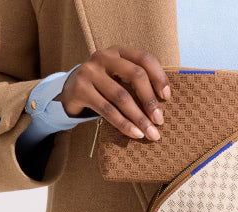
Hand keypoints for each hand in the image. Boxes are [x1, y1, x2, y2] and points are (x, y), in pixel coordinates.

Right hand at [55, 45, 171, 140]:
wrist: (70, 90)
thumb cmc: (104, 85)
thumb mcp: (120, 76)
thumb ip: (137, 81)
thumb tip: (163, 104)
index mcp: (119, 51)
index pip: (145, 58)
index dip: (159, 77)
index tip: (167, 97)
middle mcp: (103, 57)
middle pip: (135, 75)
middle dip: (150, 101)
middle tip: (159, 121)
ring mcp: (90, 72)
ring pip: (121, 96)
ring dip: (139, 118)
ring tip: (150, 133)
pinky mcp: (81, 90)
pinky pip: (107, 110)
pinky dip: (124, 124)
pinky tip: (135, 134)